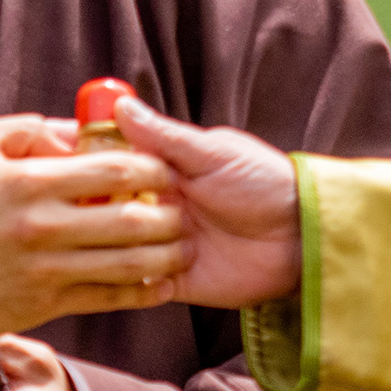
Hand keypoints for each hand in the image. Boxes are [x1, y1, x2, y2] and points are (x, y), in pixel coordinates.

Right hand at [0, 115, 190, 339]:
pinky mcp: (43, 305)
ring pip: (126, 264)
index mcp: (28, 181)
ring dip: (165, 254)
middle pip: (131, 219)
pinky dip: (141, 292)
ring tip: (183, 243)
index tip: (166, 167)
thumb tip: (77, 132)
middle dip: (170, 212)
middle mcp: (41, 227)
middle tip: (186, 206)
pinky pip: (106, 299)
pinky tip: (160, 283)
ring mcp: (45, 270)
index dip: (152, 167)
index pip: (113, 170)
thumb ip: (28, 131)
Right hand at [109, 96, 303, 308]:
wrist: (301, 237)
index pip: (111, 169)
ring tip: (185, 235)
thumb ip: (165, 136)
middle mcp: (154, 207)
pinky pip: (137, 284)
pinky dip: (139, 278)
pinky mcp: (171, 280)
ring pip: (118, 249)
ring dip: (140, 244)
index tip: (89, 171)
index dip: (97, 171)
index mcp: (161, 170)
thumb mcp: (214, 153)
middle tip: (156, 207)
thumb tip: (122, 106)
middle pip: (107, 211)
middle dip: (117, 212)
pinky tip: (164, 265)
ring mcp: (160, 244)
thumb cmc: (265, 185)